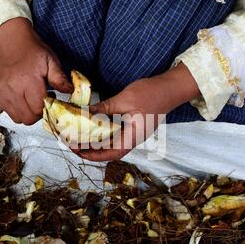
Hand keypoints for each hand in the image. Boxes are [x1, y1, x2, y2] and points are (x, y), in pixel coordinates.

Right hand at [0, 18, 72, 124]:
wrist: (12, 41)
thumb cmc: (33, 52)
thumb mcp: (51, 62)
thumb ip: (60, 79)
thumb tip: (70, 91)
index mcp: (28, 81)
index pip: (38, 110)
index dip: (45, 108)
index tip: (48, 100)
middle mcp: (12, 88)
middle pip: (27, 118)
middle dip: (36, 113)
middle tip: (39, 101)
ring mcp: (0, 90)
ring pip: (16, 118)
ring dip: (25, 112)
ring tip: (29, 97)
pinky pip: (6, 110)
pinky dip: (14, 107)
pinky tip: (19, 94)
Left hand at [74, 63, 200, 160]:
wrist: (170, 88)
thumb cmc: (151, 94)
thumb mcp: (124, 99)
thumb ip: (105, 108)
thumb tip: (85, 113)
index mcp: (133, 137)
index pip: (111, 153)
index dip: (93, 155)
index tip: (78, 151)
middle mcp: (134, 138)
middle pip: (110, 151)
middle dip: (91, 151)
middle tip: (74, 144)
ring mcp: (134, 133)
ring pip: (112, 143)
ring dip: (97, 143)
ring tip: (80, 138)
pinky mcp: (134, 126)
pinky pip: (116, 134)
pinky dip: (104, 133)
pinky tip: (94, 127)